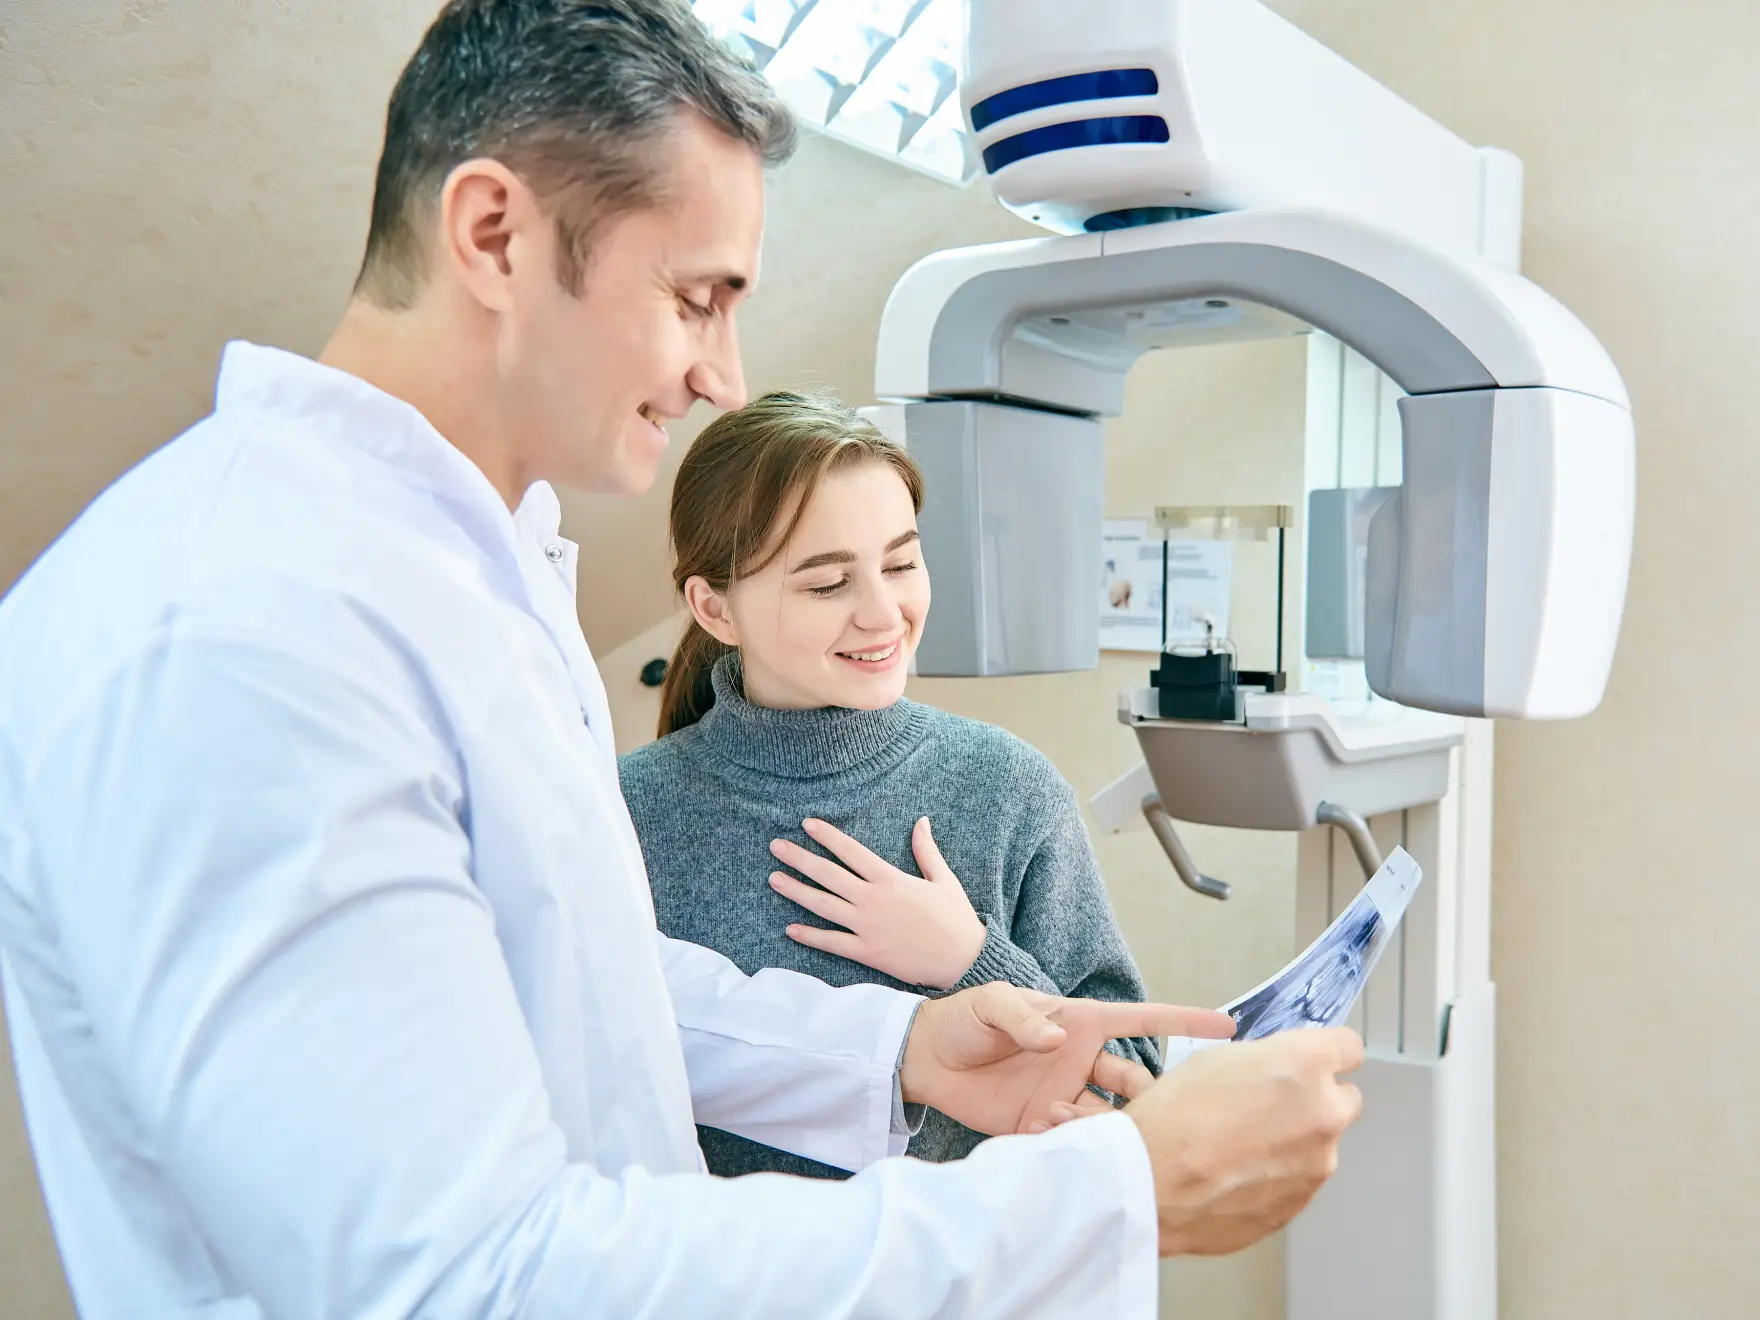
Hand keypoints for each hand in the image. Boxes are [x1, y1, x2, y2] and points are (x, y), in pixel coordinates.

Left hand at [769, 817, 985, 989]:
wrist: (963, 960)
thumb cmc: (955, 918)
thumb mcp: (943, 879)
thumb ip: (926, 850)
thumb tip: (921, 820)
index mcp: (890, 879)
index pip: (851, 851)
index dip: (828, 836)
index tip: (807, 824)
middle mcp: (873, 900)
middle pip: (828, 875)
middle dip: (799, 858)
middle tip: (775, 847)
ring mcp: (868, 927)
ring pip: (823, 905)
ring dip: (796, 891)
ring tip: (773, 878)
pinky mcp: (867, 952)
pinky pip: (832, 943)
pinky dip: (810, 936)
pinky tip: (790, 929)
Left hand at [898, 981, 1234, 1136]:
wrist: (927, 1060)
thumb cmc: (963, 1020)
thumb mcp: (991, 1005)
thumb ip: (1023, 1018)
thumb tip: (1057, 1039)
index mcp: (1083, 1023)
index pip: (1145, 1021)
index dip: (1186, 1022)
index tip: (1228, 1028)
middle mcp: (1083, 1062)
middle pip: (1138, 1083)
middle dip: (1153, 1100)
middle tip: (1159, 1117)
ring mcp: (1068, 1098)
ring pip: (1112, 1119)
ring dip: (1106, 1128)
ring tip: (1077, 1125)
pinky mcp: (1044, 1129)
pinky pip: (1073, 1144)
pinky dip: (1069, 1147)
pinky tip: (1047, 1139)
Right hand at [1119, 1028, 1364, 1257]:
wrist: (1151, 1182)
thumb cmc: (1175, 1115)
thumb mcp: (1216, 1059)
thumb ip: (1266, 1062)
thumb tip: (1278, 1074)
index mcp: (1305, 1067)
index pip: (1348, 1047)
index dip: (1328, 1051)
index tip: (1313, 1060)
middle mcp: (1324, 1115)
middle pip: (1344, 1100)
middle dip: (1316, 1100)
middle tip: (1270, 1106)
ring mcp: (1316, 1166)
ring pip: (1319, 1145)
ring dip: (1293, 1142)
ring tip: (1240, 1147)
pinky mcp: (1299, 1204)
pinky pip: (1297, 1181)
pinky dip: (1275, 1175)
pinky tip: (1235, 1174)